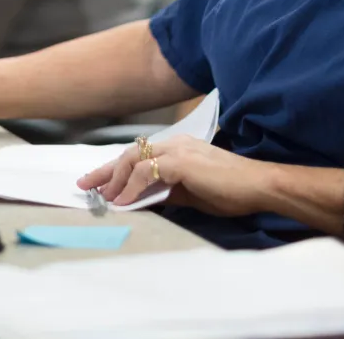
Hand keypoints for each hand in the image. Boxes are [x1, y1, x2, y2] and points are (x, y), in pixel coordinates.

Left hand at [76, 135, 269, 216]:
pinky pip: (147, 172)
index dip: (115, 168)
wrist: (257, 185)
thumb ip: (167, 192)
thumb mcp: (192, 192)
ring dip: (115, 180)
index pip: (138, 154)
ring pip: (133, 160)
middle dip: (105, 171)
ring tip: (104, 198)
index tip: (97, 182)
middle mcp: (175, 142)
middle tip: (85, 185)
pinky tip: (124, 200)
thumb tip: (141, 200)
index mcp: (178, 146)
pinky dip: (132, 186)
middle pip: (129, 153)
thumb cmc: (231, 190)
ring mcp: (178, 150)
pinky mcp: (181, 162)